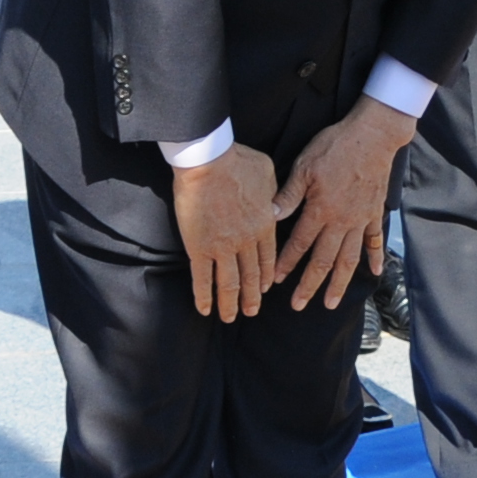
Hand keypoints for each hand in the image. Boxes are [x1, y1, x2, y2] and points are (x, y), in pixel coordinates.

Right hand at [174, 146, 282, 323]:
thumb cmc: (237, 160)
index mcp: (265, 225)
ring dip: (230, 304)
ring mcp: (223, 248)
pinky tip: (204, 309)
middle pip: (251, 277)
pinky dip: (204, 297)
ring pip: (229, 284)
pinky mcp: (199, 249)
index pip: (268, 259)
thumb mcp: (268, 172)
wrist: (208, 160)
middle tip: (251, 311)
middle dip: (251, 298)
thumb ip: (275, 193)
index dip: (265, 277)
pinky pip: (202, 279)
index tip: (264, 289)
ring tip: (229, 317)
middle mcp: (246, 242)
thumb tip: (277, 204)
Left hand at [272, 100, 416, 310]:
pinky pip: (374, 241)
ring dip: (339, 282)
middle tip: (299, 305)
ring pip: (349, 258)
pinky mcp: (374, 213)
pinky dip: (375, 258)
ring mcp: (360, 219)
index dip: (286, 263)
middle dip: (309, 285)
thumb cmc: (336, 146)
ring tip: (331, 302)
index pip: (300, 243)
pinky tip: (374, 273)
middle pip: (323, 260)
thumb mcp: (305, 165)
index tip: (275, 281)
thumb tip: (270, 216)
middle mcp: (341, 221)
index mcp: (320, 209)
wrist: (373, 135)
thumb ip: (289, 194)